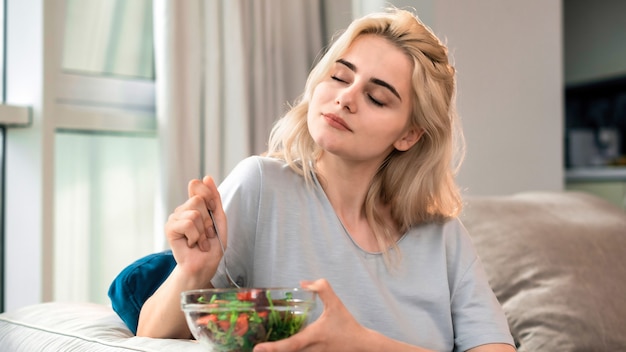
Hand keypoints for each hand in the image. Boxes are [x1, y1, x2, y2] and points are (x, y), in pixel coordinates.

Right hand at [165, 176, 227, 280]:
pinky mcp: (169, 228)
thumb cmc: (212, 246)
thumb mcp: (219, 219)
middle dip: (208, 220)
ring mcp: (175, 218)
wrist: (204, 265)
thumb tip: (207, 177)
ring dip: (203, 232)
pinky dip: (195, 236)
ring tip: (200, 241)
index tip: (213, 210)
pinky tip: (192, 244)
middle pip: (198, 200)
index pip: (197, 185)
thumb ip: (214, 198)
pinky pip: (187, 223)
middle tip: (207, 234)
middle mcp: (183, 209)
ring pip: (194, 213)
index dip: (209, 197)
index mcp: (194, 205)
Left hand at [253, 279, 369, 351]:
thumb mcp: (336, 304)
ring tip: (260, 350)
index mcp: (313, 337)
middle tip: (252, 349)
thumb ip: (322, 288)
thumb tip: (303, 283)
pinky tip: (274, 349)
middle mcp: (309, 350)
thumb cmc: (347, 325)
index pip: (291, 345)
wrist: (361, 346)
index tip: (258, 348)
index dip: (274, 348)